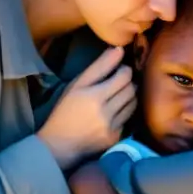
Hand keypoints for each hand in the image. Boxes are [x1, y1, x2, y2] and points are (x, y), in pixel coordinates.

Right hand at [38, 47, 136, 168]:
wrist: (59, 144)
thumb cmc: (65, 110)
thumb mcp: (77, 85)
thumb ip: (99, 66)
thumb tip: (119, 49)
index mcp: (94, 96)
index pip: (124, 76)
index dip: (124, 70)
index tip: (119, 70)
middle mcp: (105, 111)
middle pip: (131, 89)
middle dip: (128, 82)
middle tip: (120, 81)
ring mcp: (112, 126)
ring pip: (133, 103)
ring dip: (129, 96)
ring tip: (119, 94)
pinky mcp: (115, 138)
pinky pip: (128, 119)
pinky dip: (124, 112)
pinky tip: (114, 111)